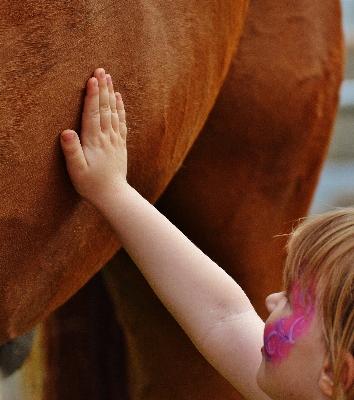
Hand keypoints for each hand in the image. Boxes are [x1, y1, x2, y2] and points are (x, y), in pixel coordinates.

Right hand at [60, 68, 127, 206]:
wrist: (113, 195)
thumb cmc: (91, 184)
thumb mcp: (77, 171)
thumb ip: (72, 151)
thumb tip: (66, 131)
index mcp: (94, 141)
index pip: (93, 114)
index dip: (92, 96)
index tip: (92, 78)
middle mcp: (107, 137)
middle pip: (104, 108)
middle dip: (102, 88)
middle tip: (101, 69)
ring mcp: (115, 140)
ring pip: (114, 112)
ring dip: (111, 94)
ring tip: (109, 78)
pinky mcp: (120, 144)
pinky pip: (121, 122)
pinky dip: (120, 109)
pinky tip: (119, 98)